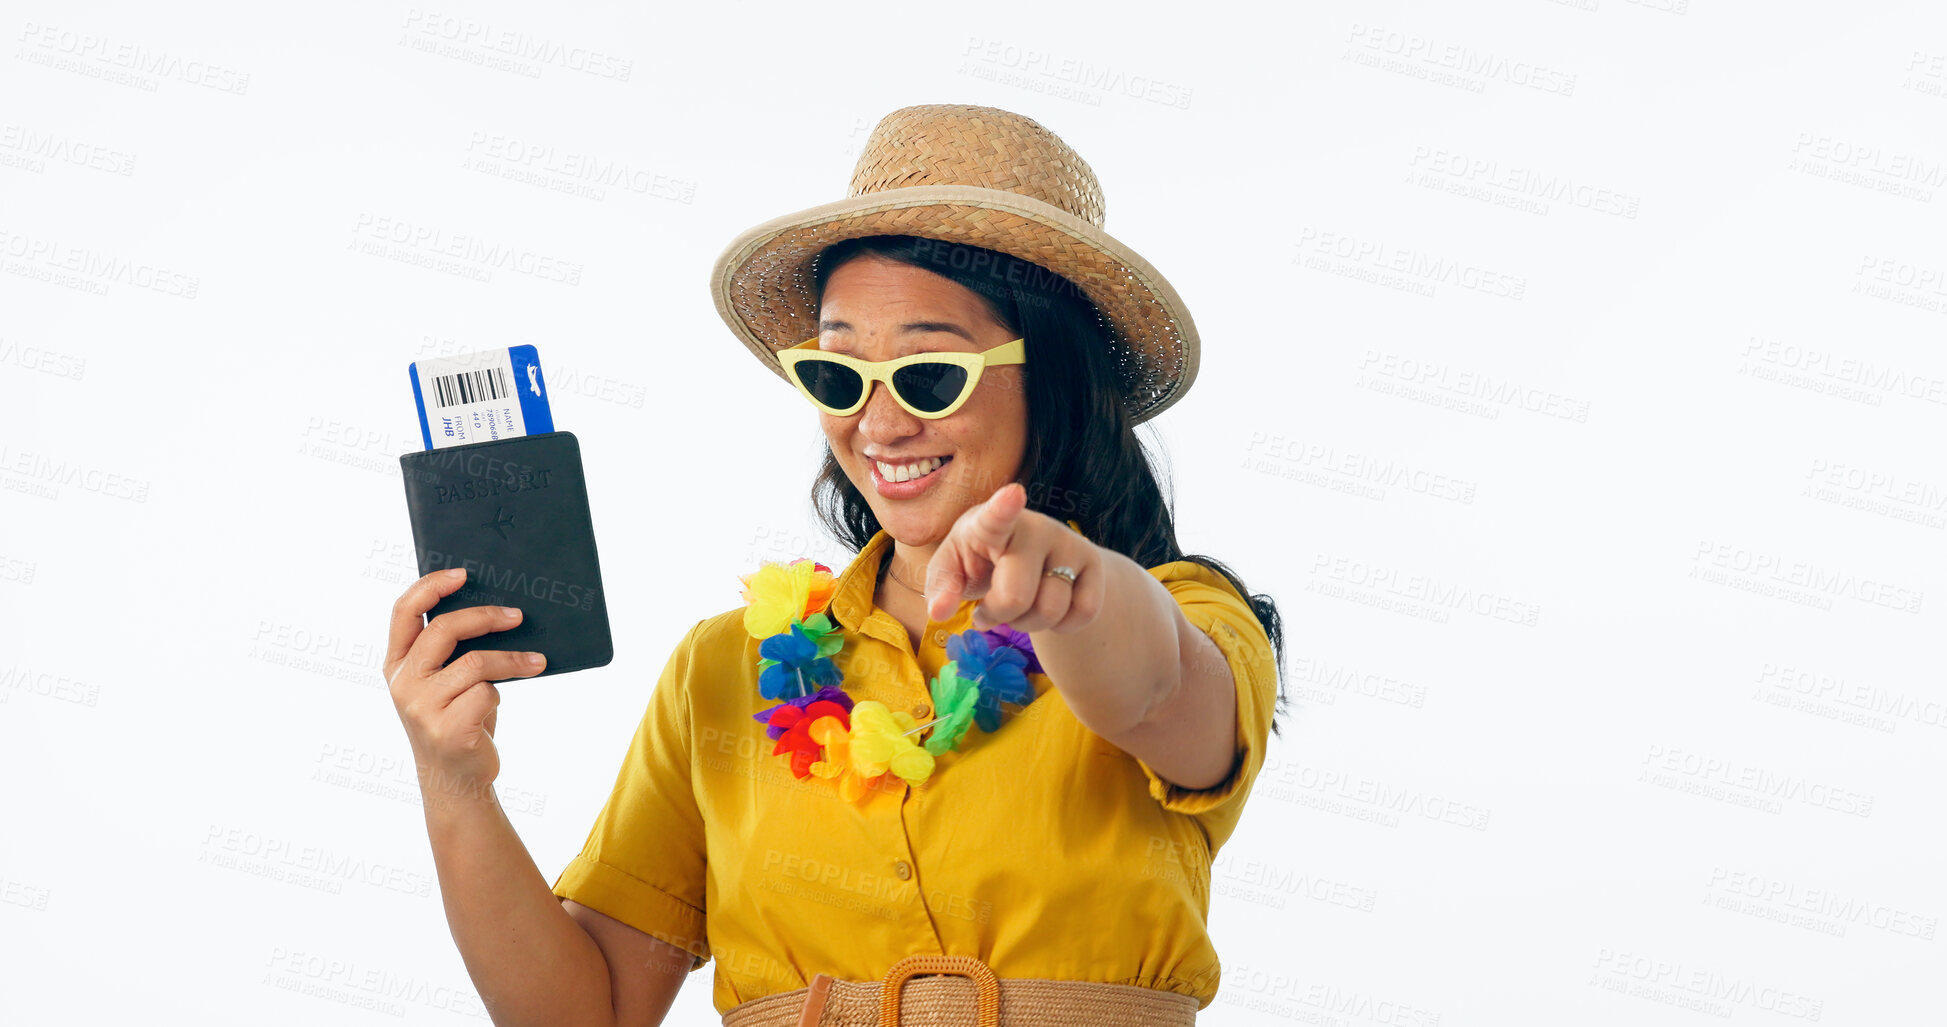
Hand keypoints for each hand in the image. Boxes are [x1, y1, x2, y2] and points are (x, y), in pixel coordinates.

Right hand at [384, 568, 547, 797]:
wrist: (457, 779)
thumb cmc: (458, 719)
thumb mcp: (445, 682)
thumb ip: (451, 651)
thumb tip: (497, 608)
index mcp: (397, 663)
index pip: (404, 611)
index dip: (430, 586)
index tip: (463, 573)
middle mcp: (403, 683)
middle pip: (443, 629)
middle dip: (486, 616)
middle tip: (518, 615)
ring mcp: (421, 708)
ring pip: (475, 662)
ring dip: (513, 659)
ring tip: (537, 661)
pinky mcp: (447, 729)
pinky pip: (487, 693)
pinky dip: (501, 693)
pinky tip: (500, 703)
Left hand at [923, 482, 1103, 633]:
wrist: (1032, 558)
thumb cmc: (980, 560)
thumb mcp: (952, 569)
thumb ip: (941, 588)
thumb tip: (938, 611)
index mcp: (991, 524)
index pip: (998, 515)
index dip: (1004, 506)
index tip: (1013, 493)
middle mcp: (1036, 527)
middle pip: (1017, 596)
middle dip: (1000, 616)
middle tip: (991, 608)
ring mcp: (1069, 542)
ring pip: (1051, 611)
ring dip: (1029, 624)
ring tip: (1020, 607)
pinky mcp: (1094, 562)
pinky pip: (1083, 614)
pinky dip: (1062, 626)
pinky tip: (1050, 608)